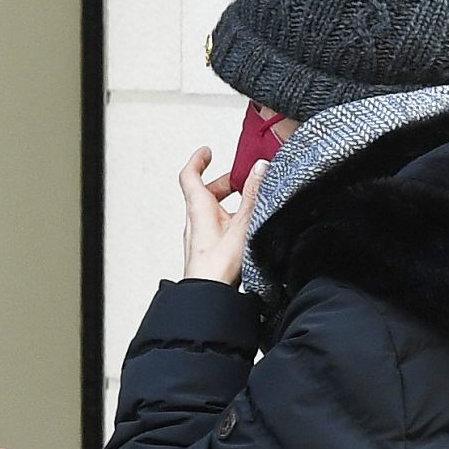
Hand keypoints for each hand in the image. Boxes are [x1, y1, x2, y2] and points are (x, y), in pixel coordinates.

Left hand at [179, 146, 266, 287]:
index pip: (190, 176)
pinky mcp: (208, 250)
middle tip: (243, 178)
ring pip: (213, 211)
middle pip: (206, 193)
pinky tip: (248, 228)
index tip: (207, 151)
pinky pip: (218, 227)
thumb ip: (252, 194)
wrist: (208, 296)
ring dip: (230, 203)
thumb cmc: (217, 266)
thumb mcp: (242, 223)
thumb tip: (259, 168)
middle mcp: (195, 221)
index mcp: (198, 209)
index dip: (197, 160)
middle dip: (224, 182)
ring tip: (252, 203)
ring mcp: (200, 237)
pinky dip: (231, 219)